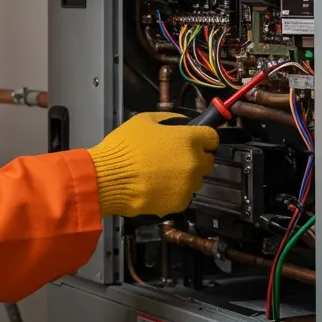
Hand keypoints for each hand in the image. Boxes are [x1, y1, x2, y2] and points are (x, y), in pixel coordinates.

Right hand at [86, 111, 218, 217]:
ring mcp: (188, 185)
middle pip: (207, 161)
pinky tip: (157, 187)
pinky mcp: (179, 203)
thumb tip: (180, 122)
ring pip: (196, 180)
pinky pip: (184, 195)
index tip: (196, 141)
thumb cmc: (124, 148)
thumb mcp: (143, 120)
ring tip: (162, 174)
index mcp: (188, 140)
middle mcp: (194, 163)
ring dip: (186, 176)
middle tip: (175, 158)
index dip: (204, 139)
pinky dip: (175, 192)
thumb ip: (168, 119)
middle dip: (196, 158)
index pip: (213, 138)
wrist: (108, 179)